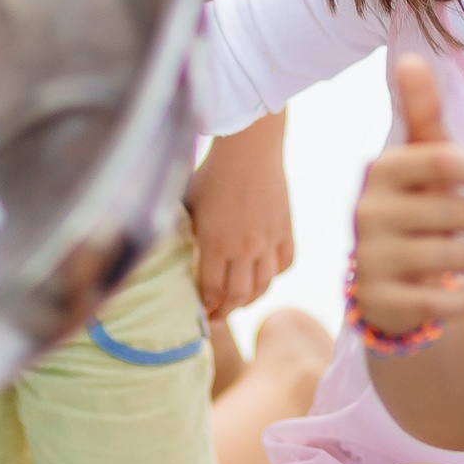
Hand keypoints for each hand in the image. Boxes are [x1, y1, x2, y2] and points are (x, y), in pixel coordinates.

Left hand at [186, 112, 294, 316]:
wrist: (249, 149)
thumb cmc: (212, 172)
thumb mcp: (189, 204)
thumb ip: (186, 233)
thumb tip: (177, 252)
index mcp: (215, 243)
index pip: (212, 291)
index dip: (207, 307)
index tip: (201, 311)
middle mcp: (244, 248)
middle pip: (239, 296)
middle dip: (227, 311)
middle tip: (219, 314)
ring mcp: (268, 241)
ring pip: (264, 286)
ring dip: (251, 299)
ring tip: (241, 300)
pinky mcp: (286, 229)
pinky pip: (285, 264)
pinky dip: (276, 275)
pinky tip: (265, 274)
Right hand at [349, 56, 463, 336]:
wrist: (387, 283)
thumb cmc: (417, 208)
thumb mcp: (421, 162)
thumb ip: (423, 115)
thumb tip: (411, 57)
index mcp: (382, 170)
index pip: (443, 161)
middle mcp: (368, 212)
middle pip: (450, 212)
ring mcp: (370, 260)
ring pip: (447, 259)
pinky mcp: (381, 302)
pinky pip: (437, 303)